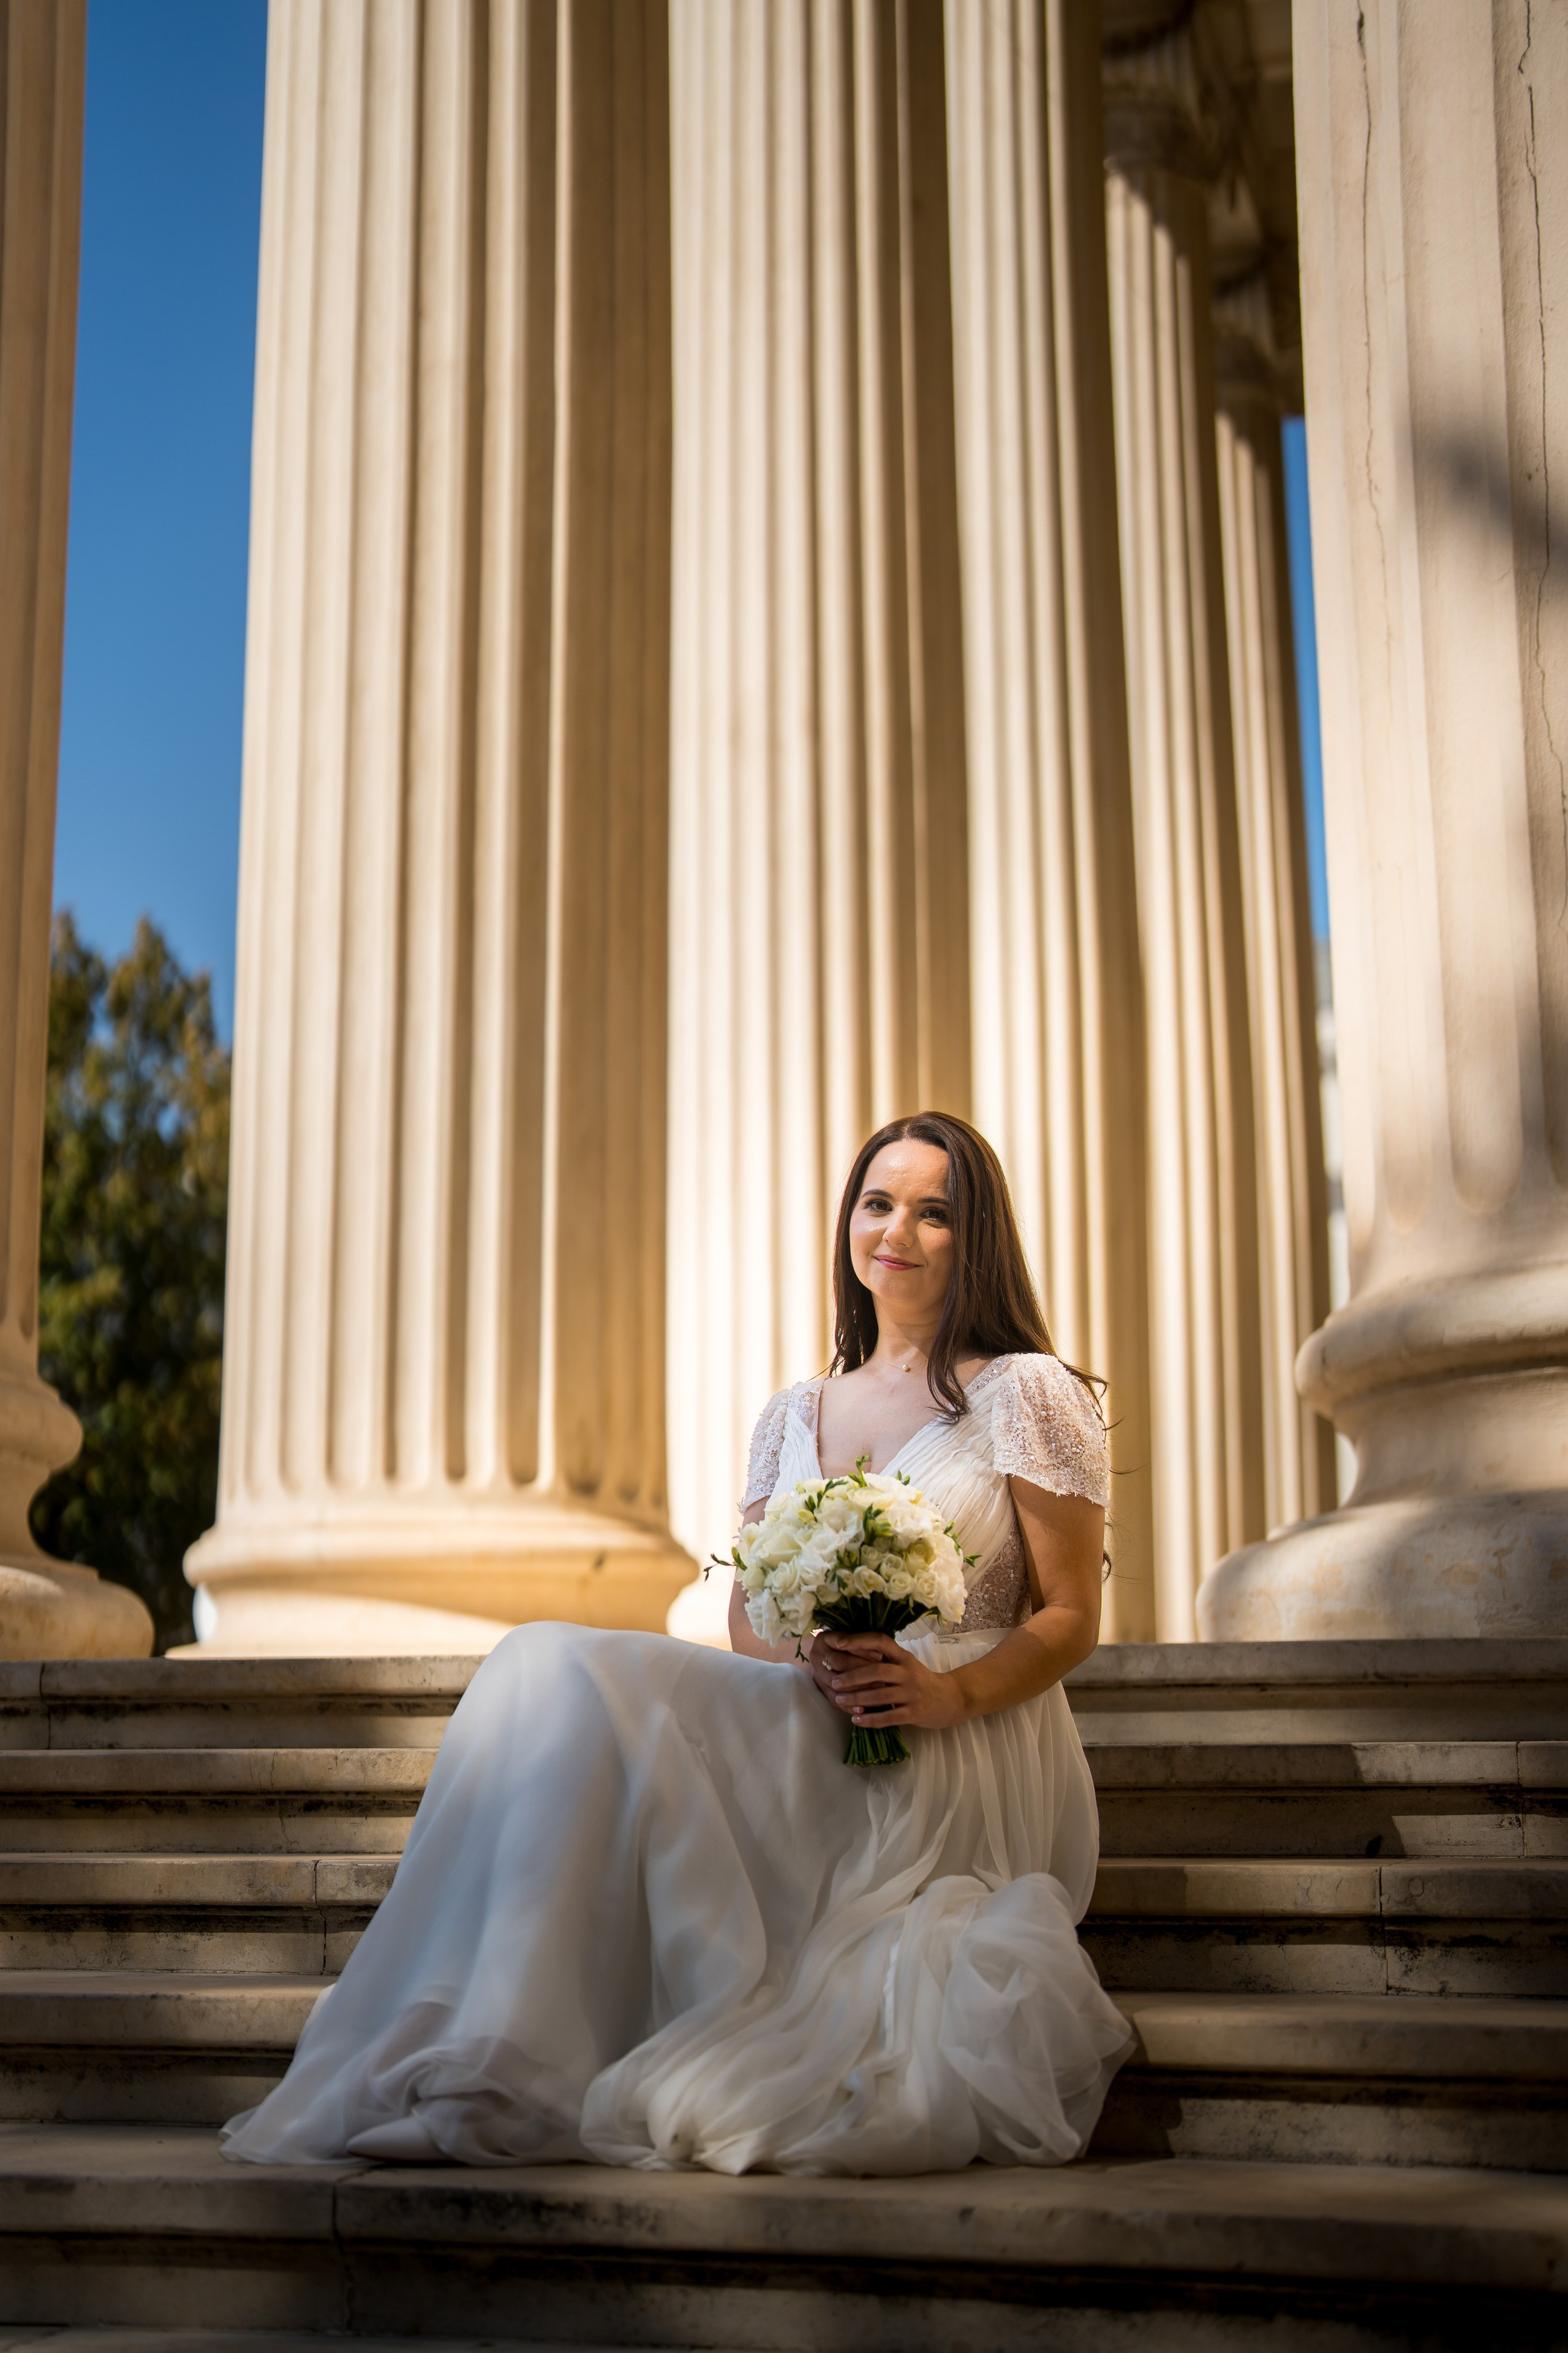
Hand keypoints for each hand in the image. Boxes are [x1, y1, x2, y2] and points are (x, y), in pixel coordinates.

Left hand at [808, 1631, 970, 1732]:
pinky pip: (889, 1716)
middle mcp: (908, 1672)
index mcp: (903, 1657)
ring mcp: (912, 1693)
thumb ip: (885, 1660)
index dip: (858, 1640)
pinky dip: (871, 1719)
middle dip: (852, 1676)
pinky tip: (856, 1720)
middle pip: (877, 1670)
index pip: (880, 1641)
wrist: (951, 1699)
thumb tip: (851, 1653)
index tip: (837, 1643)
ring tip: (839, 1700)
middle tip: (834, 1681)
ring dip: (857, 1698)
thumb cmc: (921, 1680)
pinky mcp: (915, 1712)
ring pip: (880, 1695)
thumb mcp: (906, 1664)